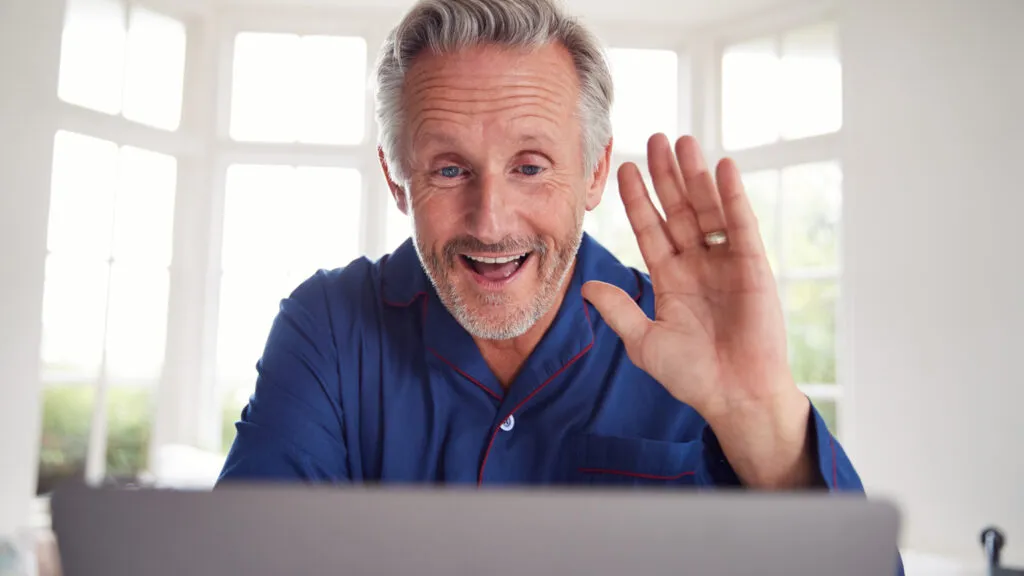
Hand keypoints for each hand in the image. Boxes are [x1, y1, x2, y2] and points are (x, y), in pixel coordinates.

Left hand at [582, 134, 814, 488]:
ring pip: (707, 209)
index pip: (650, 229)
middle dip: (666, 176)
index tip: (625, 169)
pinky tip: (722, 168)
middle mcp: (697, 264)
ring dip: (695, 176)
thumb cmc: (692, 375)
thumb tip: (585, 286)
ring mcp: (725, 262)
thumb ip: (618, 310)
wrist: (734, 396)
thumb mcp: (644, 341)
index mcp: (670, 278)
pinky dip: (731, 197)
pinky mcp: (753, 266)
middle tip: (655, 139)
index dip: (638, 200)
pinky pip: (740, 224)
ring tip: (683, 142)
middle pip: (678, 209)